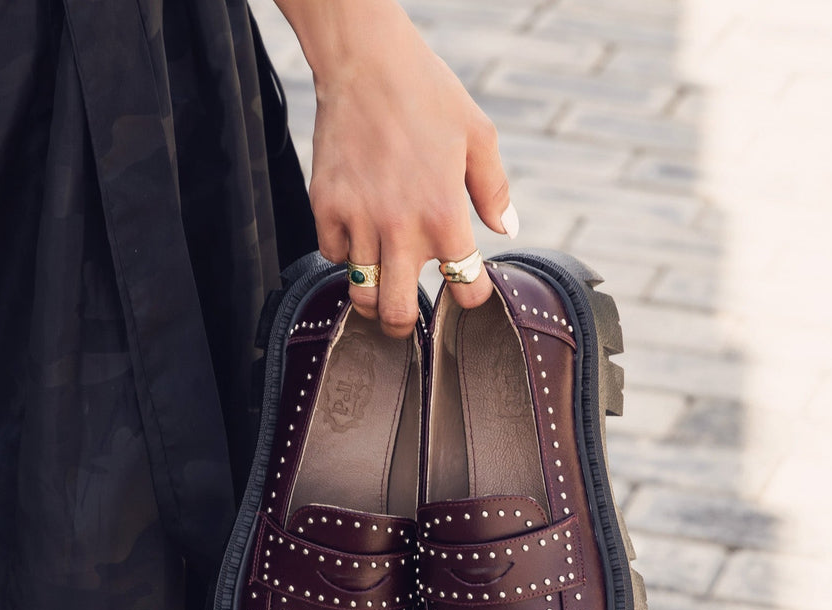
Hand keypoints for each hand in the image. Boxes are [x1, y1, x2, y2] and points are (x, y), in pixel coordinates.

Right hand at [274, 0, 516, 336]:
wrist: (366, 61)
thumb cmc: (427, 94)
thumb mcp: (478, 135)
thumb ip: (494, 189)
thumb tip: (506, 228)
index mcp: (446, 216)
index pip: (465, 289)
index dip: (471, 294)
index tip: (466, 286)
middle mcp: (401, 228)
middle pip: (397, 315)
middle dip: (404, 326)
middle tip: (406, 319)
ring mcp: (358, 221)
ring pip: (360, 295)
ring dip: (372, 295)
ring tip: (379, 285)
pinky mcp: (325, 208)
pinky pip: (331, 256)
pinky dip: (343, 254)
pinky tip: (356, 235)